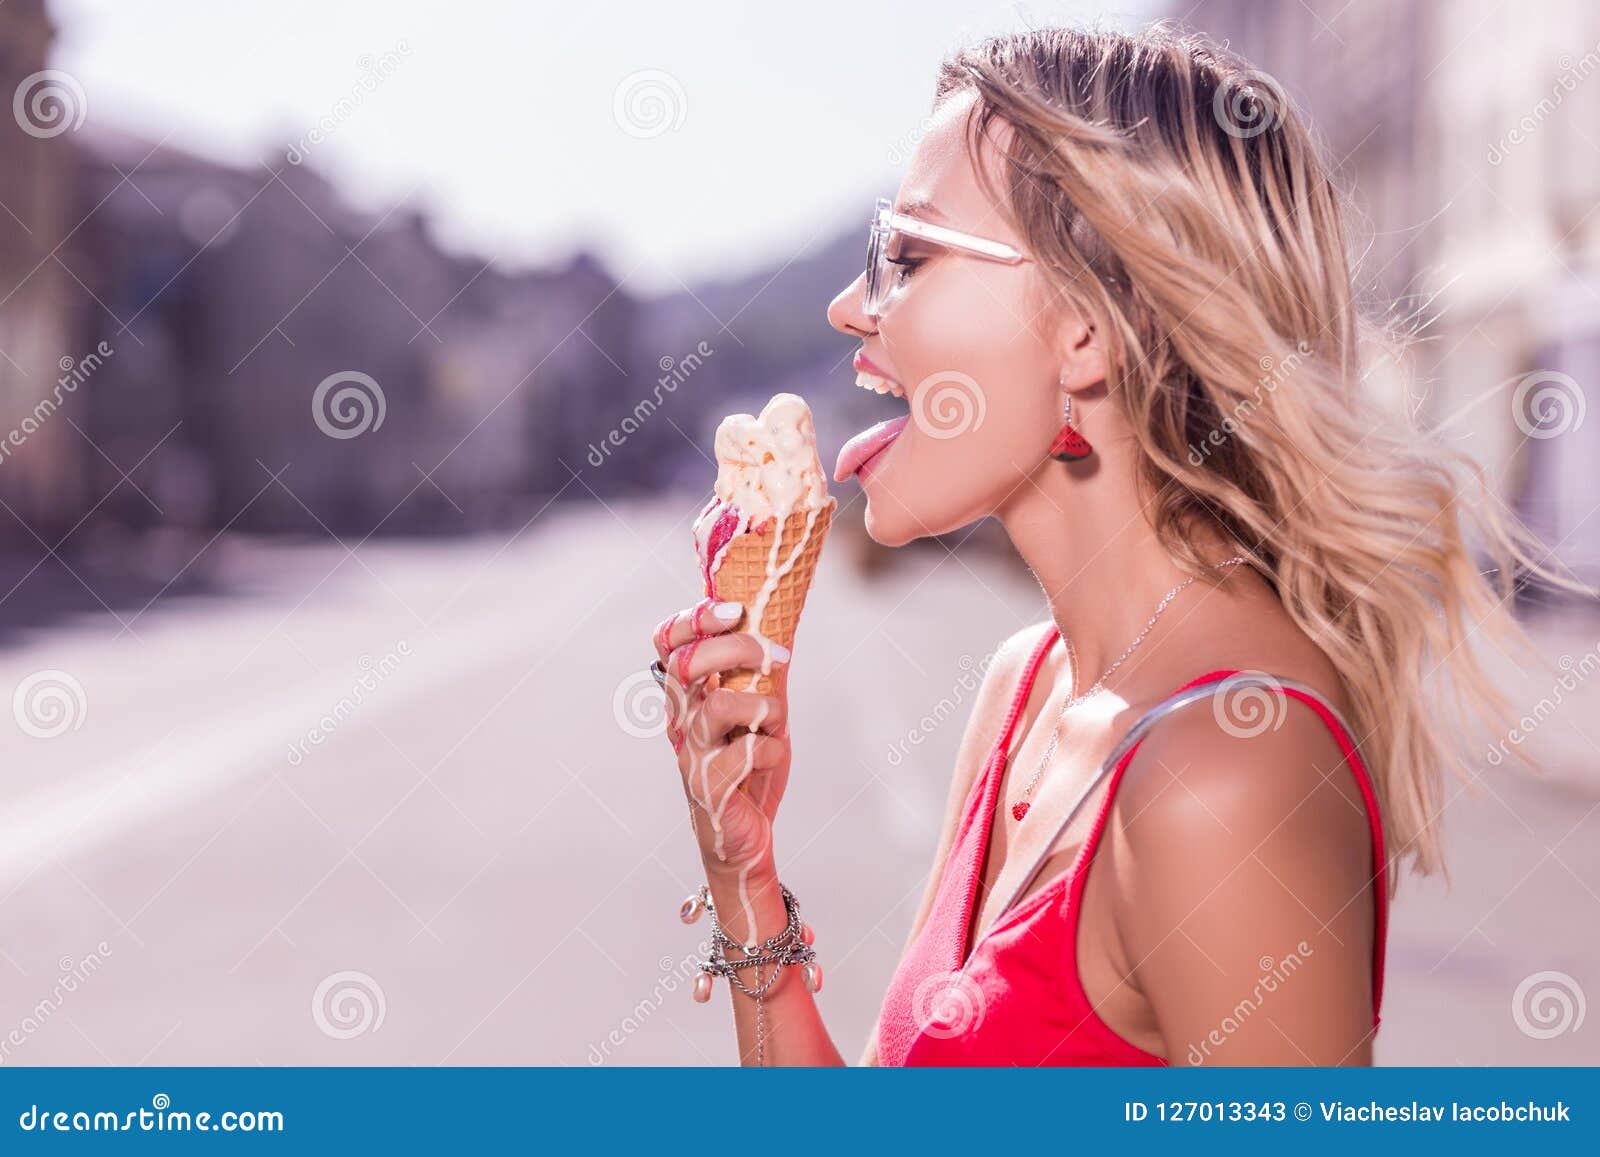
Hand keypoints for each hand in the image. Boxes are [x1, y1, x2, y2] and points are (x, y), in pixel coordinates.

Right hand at [652, 598, 791, 874]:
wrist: (742, 837)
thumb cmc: (749, 770)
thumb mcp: (758, 711)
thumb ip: (758, 673)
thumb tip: (777, 622)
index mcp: (687, 696)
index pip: (667, 642)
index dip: (695, 618)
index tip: (736, 611)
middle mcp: (681, 720)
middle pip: (688, 663)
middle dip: (737, 648)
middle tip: (774, 657)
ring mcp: (692, 753)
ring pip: (717, 706)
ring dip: (761, 706)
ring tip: (774, 721)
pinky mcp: (709, 786)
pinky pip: (745, 752)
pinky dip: (771, 748)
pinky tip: (772, 755)